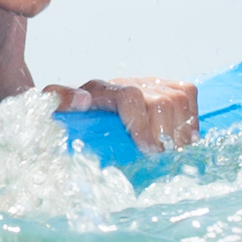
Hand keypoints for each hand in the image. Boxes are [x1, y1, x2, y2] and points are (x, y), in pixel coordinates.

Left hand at [40, 75, 202, 153]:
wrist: (77, 113)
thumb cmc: (66, 122)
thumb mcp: (50, 113)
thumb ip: (58, 103)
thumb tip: (83, 100)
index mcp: (99, 91)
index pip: (130, 96)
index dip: (142, 124)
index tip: (148, 151)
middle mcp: (126, 83)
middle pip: (161, 100)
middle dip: (166, 133)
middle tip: (162, 158)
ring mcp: (146, 84)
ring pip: (178, 96)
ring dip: (181, 128)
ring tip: (172, 152)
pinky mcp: (162, 89)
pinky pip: (187, 93)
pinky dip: (191, 117)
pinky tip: (184, 140)